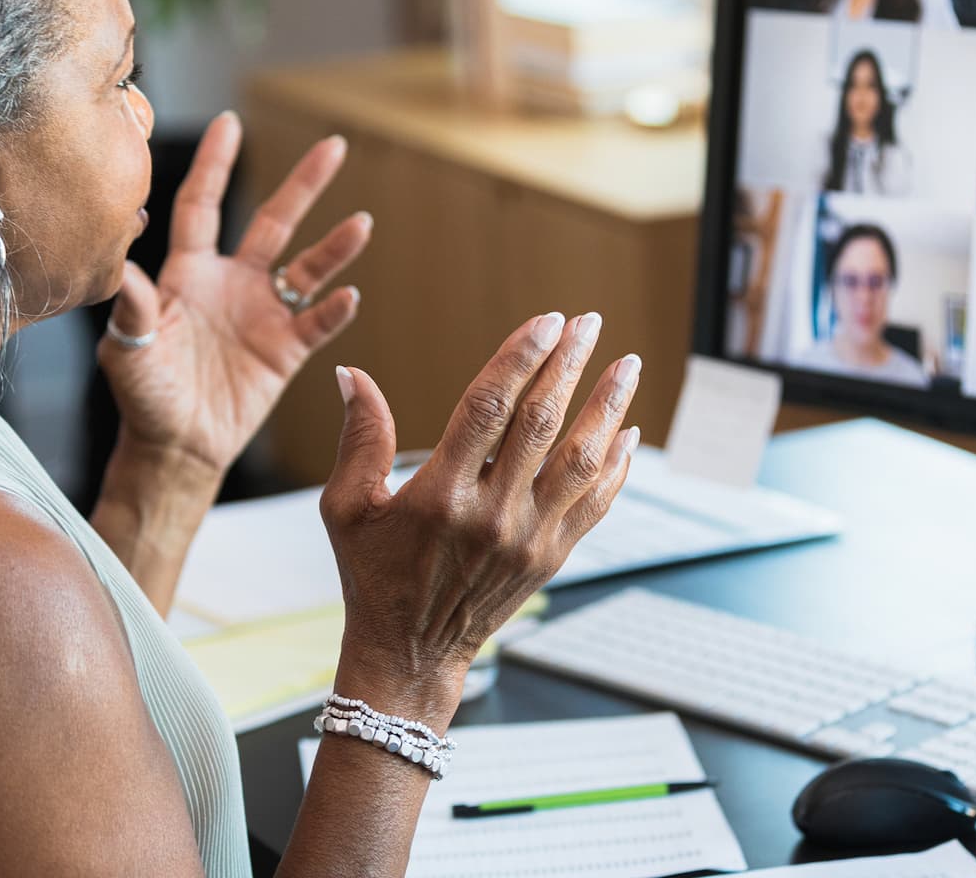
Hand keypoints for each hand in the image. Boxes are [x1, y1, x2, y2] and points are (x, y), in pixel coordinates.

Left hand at [98, 111, 370, 476]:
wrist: (175, 446)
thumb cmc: (142, 395)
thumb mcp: (126, 348)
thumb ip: (132, 305)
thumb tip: (123, 265)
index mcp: (189, 273)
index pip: (203, 205)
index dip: (215, 165)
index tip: (230, 123)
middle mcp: (232, 283)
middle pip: (273, 221)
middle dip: (304, 184)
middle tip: (335, 146)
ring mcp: (263, 313)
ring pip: (307, 268)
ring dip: (335, 246)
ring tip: (362, 222)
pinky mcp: (285, 350)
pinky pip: (317, 322)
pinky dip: (335, 310)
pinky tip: (349, 295)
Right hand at [320, 312, 640, 720]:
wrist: (412, 654)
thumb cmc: (373, 575)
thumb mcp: (347, 508)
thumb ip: (358, 438)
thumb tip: (351, 374)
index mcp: (440, 495)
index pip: (488, 408)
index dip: (520, 358)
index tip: (546, 321)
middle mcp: (491, 515)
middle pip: (541, 423)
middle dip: (568, 366)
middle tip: (588, 323)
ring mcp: (528, 539)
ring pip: (580, 460)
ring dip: (607, 408)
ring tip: (627, 365)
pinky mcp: (551, 558)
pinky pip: (594, 503)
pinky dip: (615, 465)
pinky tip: (627, 431)